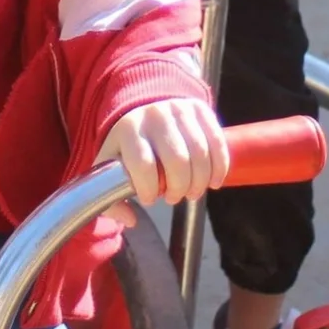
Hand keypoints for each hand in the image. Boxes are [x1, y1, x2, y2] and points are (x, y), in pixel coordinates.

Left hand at [98, 99, 227, 207]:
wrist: (142, 112)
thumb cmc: (126, 148)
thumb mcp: (108, 170)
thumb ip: (111, 201)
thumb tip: (131, 220)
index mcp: (127, 130)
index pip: (143, 165)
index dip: (149, 189)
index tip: (149, 199)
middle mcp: (153, 115)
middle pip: (177, 160)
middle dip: (179, 189)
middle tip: (174, 198)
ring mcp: (178, 109)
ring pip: (200, 153)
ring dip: (199, 181)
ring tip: (191, 192)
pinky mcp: (199, 109)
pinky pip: (216, 142)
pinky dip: (219, 167)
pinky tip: (213, 182)